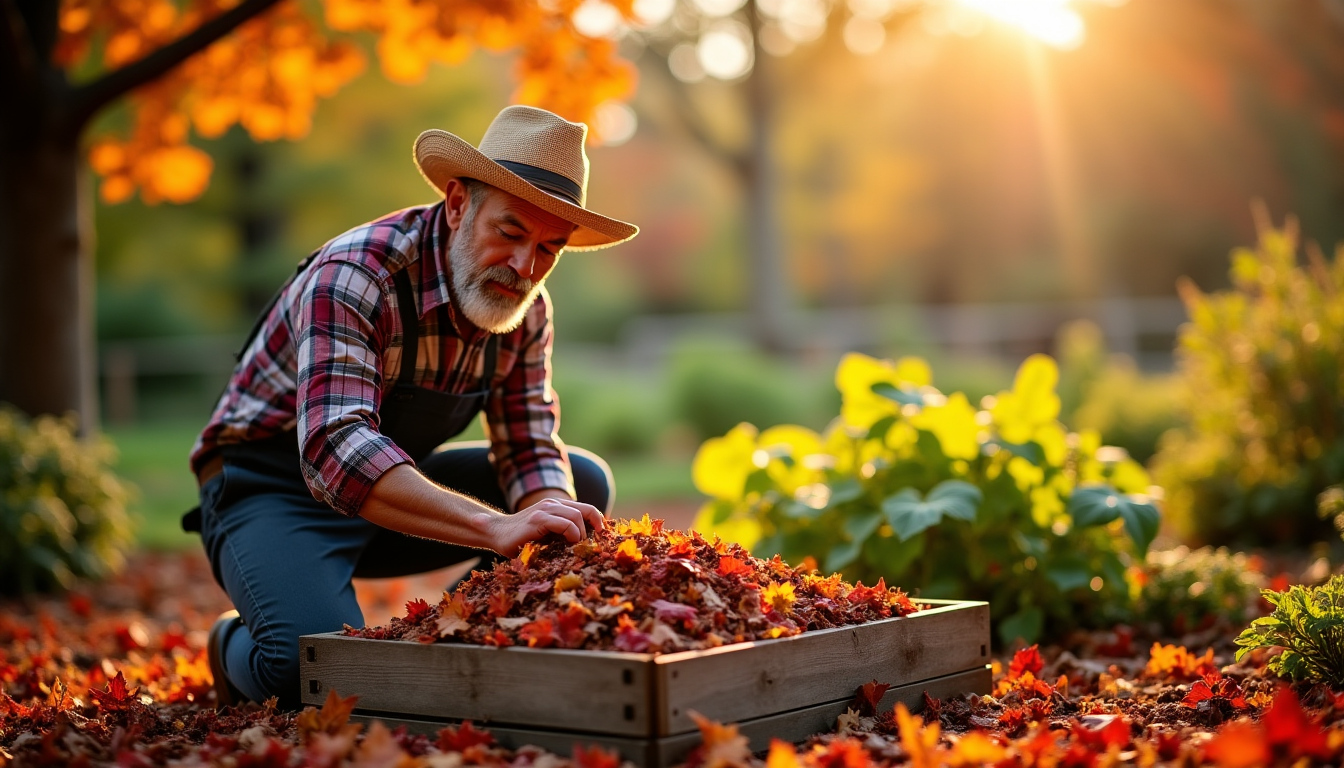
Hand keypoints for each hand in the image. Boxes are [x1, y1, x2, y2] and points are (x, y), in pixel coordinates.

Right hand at [489, 498, 604, 556]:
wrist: (496, 534)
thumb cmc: (523, 538)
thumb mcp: (547, 534)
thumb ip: (563, 532)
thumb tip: (587, 545)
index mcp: (557, 506)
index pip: (587, 508)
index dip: (598, 521)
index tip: (601, 537)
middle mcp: (553, 504)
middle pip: (586, 511)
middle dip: (593, 529)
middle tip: (589, 546)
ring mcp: (545, 510)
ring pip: (576, 516)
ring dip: (582, 534)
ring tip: (577, 547)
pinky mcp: (538, 519)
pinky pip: (564, 524)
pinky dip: (572, 534)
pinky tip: (568, 544)